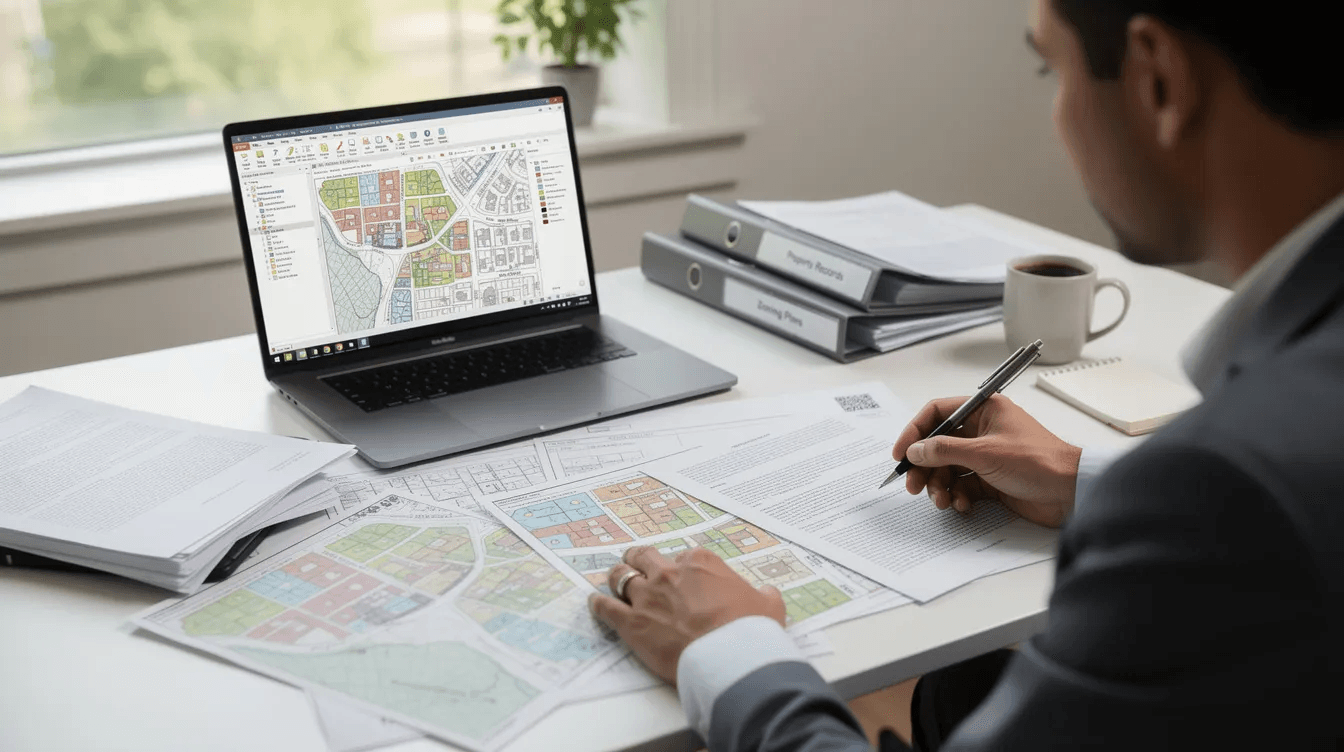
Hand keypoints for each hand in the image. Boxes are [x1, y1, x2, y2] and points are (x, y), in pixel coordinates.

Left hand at [588, 546, 785, 684]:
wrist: (729, 657)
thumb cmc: (750, 629)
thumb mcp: (768, 606)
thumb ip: (764, 595)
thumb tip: (768, 594)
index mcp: (701, 563)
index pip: (685, 556)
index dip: (682, 568)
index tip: (682, 576)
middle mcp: (669, 573)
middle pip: (645, 557)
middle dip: (640, 560)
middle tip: (638, 564)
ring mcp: (647, 596)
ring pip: (621, 576)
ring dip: (618, 577)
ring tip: (615, 579)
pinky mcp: (631, 623)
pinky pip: (605, 608)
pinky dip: (598, 605)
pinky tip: (595, 603)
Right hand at [892, 394, 1081, 526]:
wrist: (1071, 492)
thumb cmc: (1038, 462)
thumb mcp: (984, 453)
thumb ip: (944, 450)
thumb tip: (915, 450)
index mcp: (984, 410)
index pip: (937, 413)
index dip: (915, 432)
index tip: (900, 454)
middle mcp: (983, 430)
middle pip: (939, 445)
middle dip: (924, 467)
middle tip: (913, 486)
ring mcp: (987, 456)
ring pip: (948, 469)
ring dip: (939, 486)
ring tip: (941, 500)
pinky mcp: (992, 480)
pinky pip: (963, 486)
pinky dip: (958, 497)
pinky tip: (963, 505)